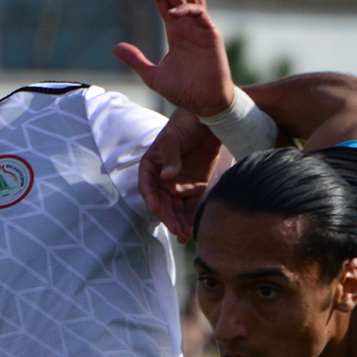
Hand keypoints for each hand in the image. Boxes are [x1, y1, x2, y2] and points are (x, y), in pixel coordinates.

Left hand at [112, 0, 235, 119]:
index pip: (164, 1)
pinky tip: (172, 13)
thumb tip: (115, 48)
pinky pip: (200, 13)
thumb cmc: (184, 91)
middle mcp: (188, 25)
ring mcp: (201, 28)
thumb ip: (136, 60)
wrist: (204, 104)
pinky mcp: (211, 34)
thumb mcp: (152, 75)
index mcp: (176, 31)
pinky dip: (186, 9)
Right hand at [138, 111, 225, 239]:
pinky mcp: (195, 188)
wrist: (209, 121)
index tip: (155, 209)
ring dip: (179, 223)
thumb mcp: (173, 138)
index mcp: (151, 166)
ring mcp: (178, 185)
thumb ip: (170, 157)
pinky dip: (191, 219)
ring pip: (176, 209)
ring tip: (185, 236)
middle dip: (169, 217)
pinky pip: (191, 207)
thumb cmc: (185, 124)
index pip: (147, 186)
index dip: (150, 198)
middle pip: (163, 202)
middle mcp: (162, 179)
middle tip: (176, 230)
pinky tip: (192, 232)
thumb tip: (167, 177)